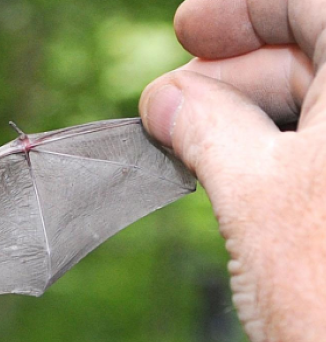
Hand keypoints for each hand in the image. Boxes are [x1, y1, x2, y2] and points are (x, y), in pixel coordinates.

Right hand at [139, 0, 325, 341]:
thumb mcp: (250, 191)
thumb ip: (203, 125)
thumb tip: (164, 96)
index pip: (311, 0)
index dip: (241, 6)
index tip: (186, 30)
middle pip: (319, 49)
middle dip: (237, 72)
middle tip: (168, 110)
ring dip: (254, 117)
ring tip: (189, 148)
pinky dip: (285, 153)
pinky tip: (239, 174)